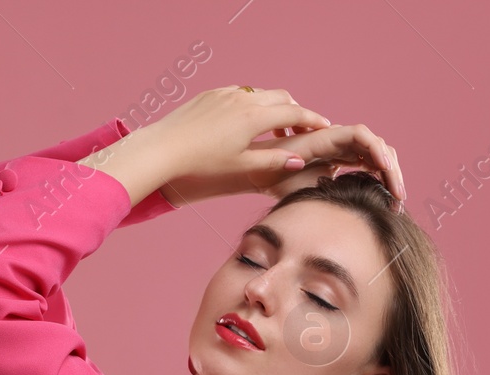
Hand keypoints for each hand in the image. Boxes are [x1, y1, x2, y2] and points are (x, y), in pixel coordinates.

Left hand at [80, 86, 329, 207]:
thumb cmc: (202, 163)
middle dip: (295, 110)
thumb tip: (299, 161)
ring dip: (273, 106)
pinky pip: (240, 94)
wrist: (164, 149)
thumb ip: (273, 160)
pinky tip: (245, 122)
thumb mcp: (242, 166)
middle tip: (299, 129)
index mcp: (254, 117)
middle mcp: (243, 99)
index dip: (312, 120)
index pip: (294, 113)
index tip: (325, 126)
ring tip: (273, 127)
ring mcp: (226, 93)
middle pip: (281, 97)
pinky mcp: (211, 94)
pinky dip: (251, 104)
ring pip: (260, 93)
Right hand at [251, 122, 405, 206]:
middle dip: (394, 176)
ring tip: (396, 188)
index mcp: (342, 160)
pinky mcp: (331, 133)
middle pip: (380, 155)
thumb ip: (340, 202)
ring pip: (376, 144)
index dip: (389, 183)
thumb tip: (363, 222)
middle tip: (400, 200)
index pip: (375, 166)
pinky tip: (383, 168)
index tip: (396, 206)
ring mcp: (338, 139)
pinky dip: (375, 149)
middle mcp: (344, 147)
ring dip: (390, 164)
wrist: (261, 174)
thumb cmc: (284, 188)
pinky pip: (361, 135)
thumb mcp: (320, 199)